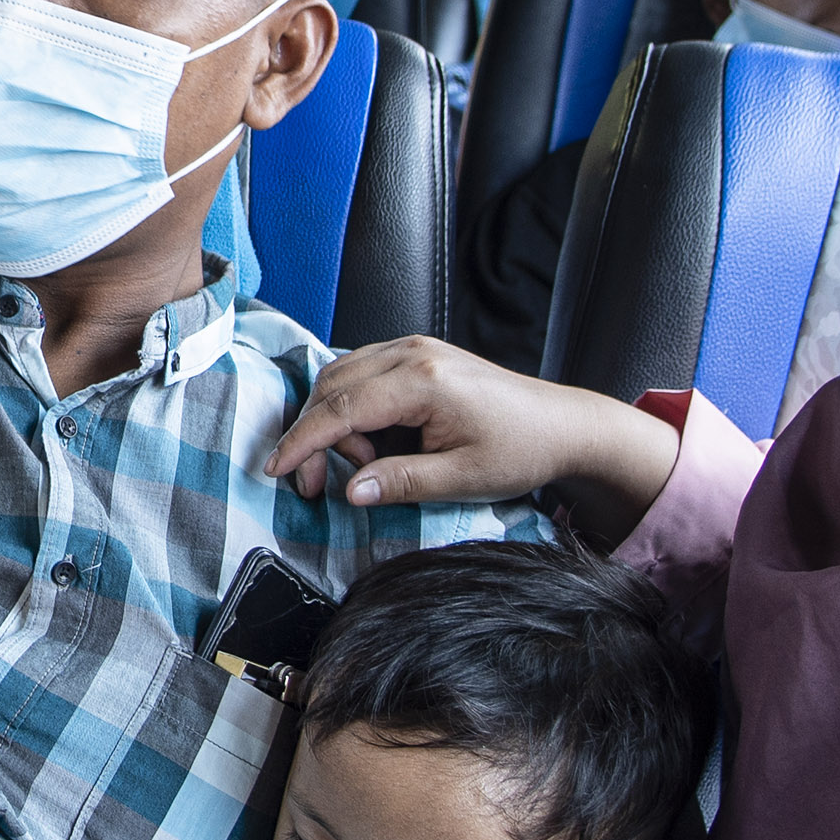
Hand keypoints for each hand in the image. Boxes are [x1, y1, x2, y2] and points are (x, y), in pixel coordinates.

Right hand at [264, 334, 675, 536]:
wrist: (562, 425)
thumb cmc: (520, 450)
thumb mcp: (461, 478)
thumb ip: (401, 482)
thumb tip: (350, 492)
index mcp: (423, 380)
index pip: (341, 408)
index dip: (303, 442)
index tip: (276, 469)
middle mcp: (413, 352)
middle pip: (332, 387)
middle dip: (315, 437)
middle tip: (318, 485)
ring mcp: (415, 347)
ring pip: (341, 377)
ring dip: (334, 422)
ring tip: (363, 465)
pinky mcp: (418, 353)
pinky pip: (362, 373)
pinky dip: (352, 407)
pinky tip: (371, 441)